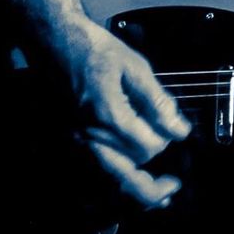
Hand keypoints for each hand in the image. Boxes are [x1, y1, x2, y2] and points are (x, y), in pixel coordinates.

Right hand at [47, 15, 192, 206]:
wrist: (54, 42)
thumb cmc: (93, 49)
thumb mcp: (135, 67)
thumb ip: (157, 102)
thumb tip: (178, 128)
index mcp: (108, 115)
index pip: (148, 148)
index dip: (167, 142)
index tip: (178, 133)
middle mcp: (89, 135)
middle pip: (126, 177)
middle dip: (153, 185)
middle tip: (173, 185)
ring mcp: (75, 141)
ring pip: (107, 182)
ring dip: (133, 190)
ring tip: (156, 192)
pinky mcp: (69, 141)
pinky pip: (93, 172)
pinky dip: (114, 181)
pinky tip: (129, 179)